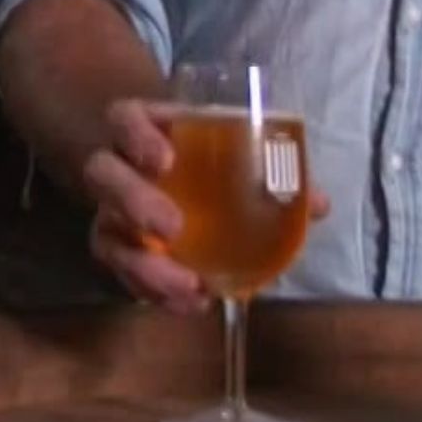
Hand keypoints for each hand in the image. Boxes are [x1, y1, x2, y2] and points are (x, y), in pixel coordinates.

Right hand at [82, 97, 332, 314]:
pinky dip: (152, 290)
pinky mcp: (115, 247)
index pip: (124, 118)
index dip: (137, 136)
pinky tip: (187, 302)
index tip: (165, 160)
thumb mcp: (235, 149)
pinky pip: (119, 271)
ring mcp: (110, 208)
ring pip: (103, 232)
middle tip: (173, 227)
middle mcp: (118, 164)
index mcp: (145, 125)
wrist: (172, 171)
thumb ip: (275, 170)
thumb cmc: (208, 155)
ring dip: (141, 263)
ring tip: (187, 284)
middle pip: (102, 174)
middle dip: (134, 200)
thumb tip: (319, 204)